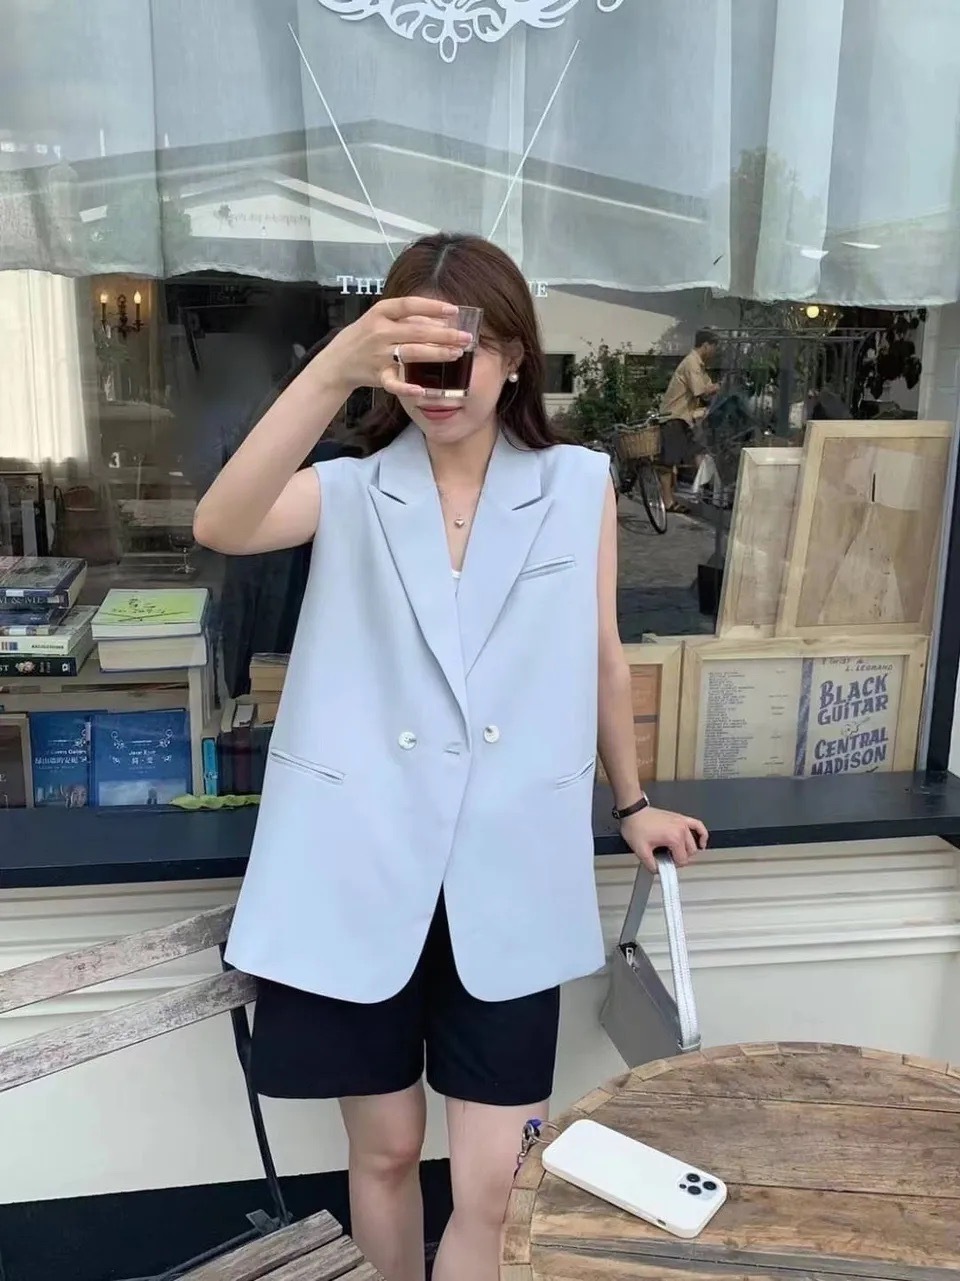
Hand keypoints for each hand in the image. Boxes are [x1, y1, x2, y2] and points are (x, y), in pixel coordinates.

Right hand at [320, 296, 471, 396]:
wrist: (338, 360)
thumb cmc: (366, 336)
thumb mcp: (380, 319)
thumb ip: (407, 318)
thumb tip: (441, 319)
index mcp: (380, 312)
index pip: (409, 305)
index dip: (432, 307)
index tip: (454, 309)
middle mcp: (380, 332)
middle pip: (417, 331)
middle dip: (444, 334)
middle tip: (466, 337)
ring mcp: (379, 354)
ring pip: (411, 353)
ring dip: (436, 353)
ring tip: (457, 354)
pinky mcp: (378, 375)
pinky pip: (394, 383)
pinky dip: (406, 388)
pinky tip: (422, 390)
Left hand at [620, 806, 707, 873]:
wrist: (633, 811)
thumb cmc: (636, 825)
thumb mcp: (641, 851)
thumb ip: (652, 865)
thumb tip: (659, 870)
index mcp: (674, 838)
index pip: (682, 860)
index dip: (672, 864)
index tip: (664, 862)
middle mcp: (681, 829)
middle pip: (690, 852)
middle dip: (679, 858)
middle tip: (666, 857)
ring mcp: (682, 822)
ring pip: (694, 843)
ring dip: (687, 850)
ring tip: (675, 852)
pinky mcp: (680, 818)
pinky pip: (698, 826)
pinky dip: (702, 835)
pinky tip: (701, 842)